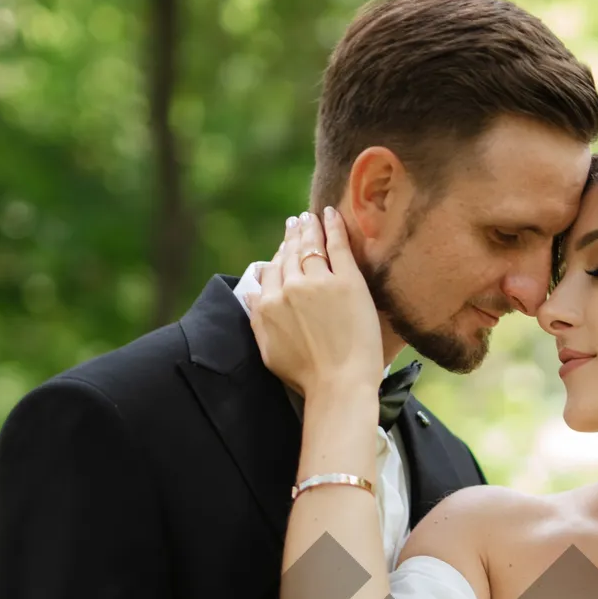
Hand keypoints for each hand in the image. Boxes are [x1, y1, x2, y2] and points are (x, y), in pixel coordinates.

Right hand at [245, 208, 383, 397]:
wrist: (338, 385)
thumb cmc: (306, 377)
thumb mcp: (269, 351)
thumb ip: (257, 319)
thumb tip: (251, 294)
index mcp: (268, 305)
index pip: (271, 271)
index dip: (277, 258)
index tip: (283, 249)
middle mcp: (289, 288)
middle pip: (289, 255)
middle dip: (292, 237)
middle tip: (295, 223)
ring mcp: (318, 282)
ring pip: (310, 246)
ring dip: (308, 228)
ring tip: (309, 217)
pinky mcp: (346, 281)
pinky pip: (337, 245)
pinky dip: (332, 226)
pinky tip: (329, 213)